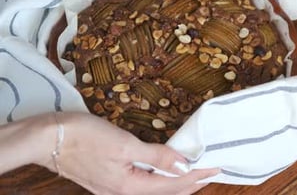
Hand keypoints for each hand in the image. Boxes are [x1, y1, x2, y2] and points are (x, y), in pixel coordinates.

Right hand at [0, 112, 218, 194]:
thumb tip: (183, 165)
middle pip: (165, 192)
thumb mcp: (125, 144)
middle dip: (190, 184)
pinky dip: (160, 180)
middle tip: (210, 172)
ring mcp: (114, 189)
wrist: (50, 138)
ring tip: (194, 175)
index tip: (216, 167)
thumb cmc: (86, 137)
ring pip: (154, 190)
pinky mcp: (108, 181)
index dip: (197, 176)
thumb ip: (156, 156)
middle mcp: (123, 193)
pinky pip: (143, 185)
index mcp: (130, 186)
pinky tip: (163, 173)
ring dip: (176, 184)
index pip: (173, 184)